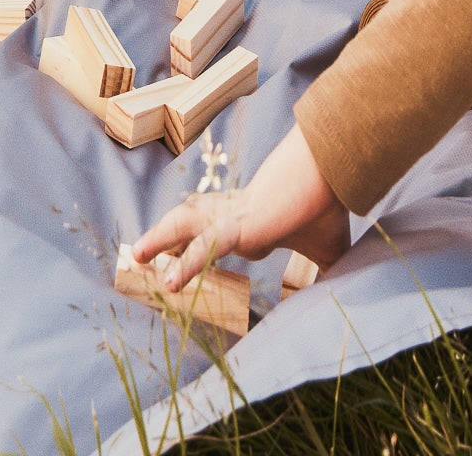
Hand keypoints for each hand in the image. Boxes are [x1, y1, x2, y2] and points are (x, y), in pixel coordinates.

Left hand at [133, 125, 350, 288]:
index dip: (203, 249)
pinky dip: (185, 264)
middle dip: (169, 237)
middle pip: (194, 224)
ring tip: (138, 254)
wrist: (330, 173)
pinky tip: (169, 282)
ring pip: (187, 226)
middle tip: (146, 252)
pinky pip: (204, 246)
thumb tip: (334, 298)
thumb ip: (326, 272)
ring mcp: (234, 218)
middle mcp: (238, 215)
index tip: (185, 265)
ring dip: (161, 239)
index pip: (222, 234)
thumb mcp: (329, 248)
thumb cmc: (326, 203)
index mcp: (255, 221)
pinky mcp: (239, 226)